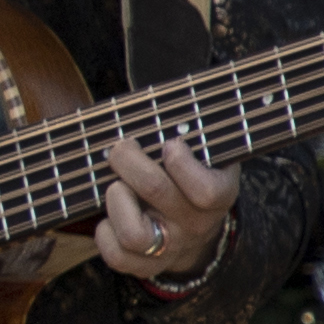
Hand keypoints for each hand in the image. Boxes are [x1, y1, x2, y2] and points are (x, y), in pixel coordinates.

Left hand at [93, 131, 237, 285]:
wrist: (196, 227)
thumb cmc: (192, 169)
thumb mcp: (206, 147)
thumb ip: (194, 119)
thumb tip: (168, 57)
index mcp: (219, 193)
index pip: (207, 190)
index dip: (182, 165)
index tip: (169, 143)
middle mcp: (197, 223)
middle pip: (159, 194)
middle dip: (130, 162)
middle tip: (121, 148)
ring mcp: (172, 247)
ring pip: (137, 234)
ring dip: (116, 201)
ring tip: (115, 186)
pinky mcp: (147, 266)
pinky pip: (119, 258)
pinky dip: (105, 235)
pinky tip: (106, 218)